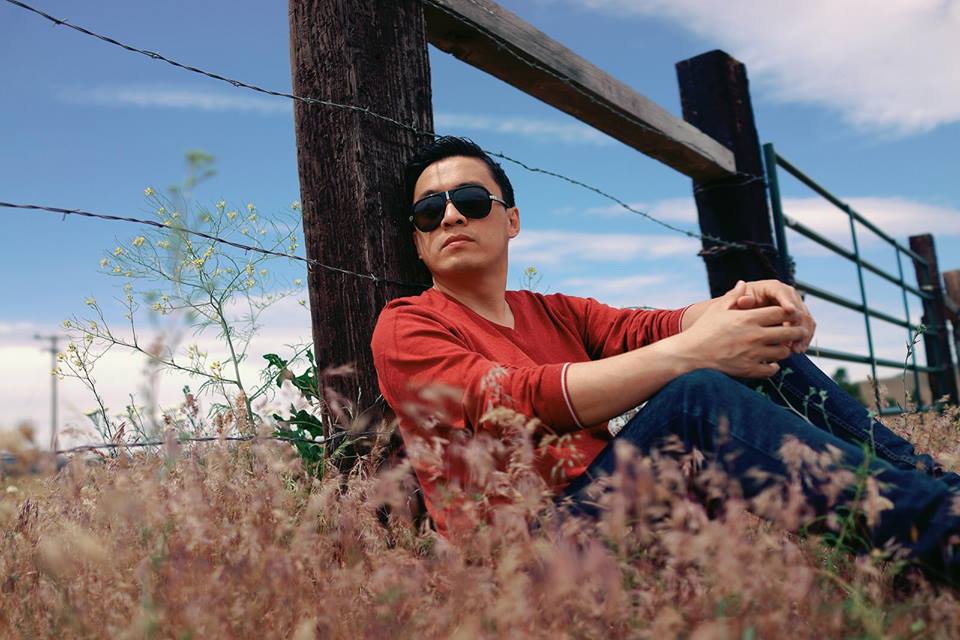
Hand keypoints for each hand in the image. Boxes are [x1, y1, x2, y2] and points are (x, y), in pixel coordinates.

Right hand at [676, 281, 809, 377]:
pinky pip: (771, 370)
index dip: (789, 312)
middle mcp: (754, 335)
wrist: (690, 354)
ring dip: (784, 349)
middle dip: (796, 331)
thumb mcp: (717, 309)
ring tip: (781, 347)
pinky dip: (773, 367)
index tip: (790, 315)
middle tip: (797, 332)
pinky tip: (770, 363)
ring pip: (783, 352)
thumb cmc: (703, 330)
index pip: (780, 312)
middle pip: (788, 332)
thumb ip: (734, 297)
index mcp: (748, 318)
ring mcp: (753, 354)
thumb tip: (742, 284)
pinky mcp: (749, 369)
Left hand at [733, 279, 814, 352]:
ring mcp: (794, 306)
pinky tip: (798, 349)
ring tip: (795, 349)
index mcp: (771, 287)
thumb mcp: (733, 304)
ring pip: (805, 318)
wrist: (740, 317)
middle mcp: (786, 294)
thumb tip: (744, 300)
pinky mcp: (796, 318)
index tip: (790, 311)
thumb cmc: (735, 308)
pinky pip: (805, 327)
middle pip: (798, 306)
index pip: (782, 292)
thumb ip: (737, 301)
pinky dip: (803, 338)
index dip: (787, 301)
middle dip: (798, 322)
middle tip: (793, 337)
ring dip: (803, 334)